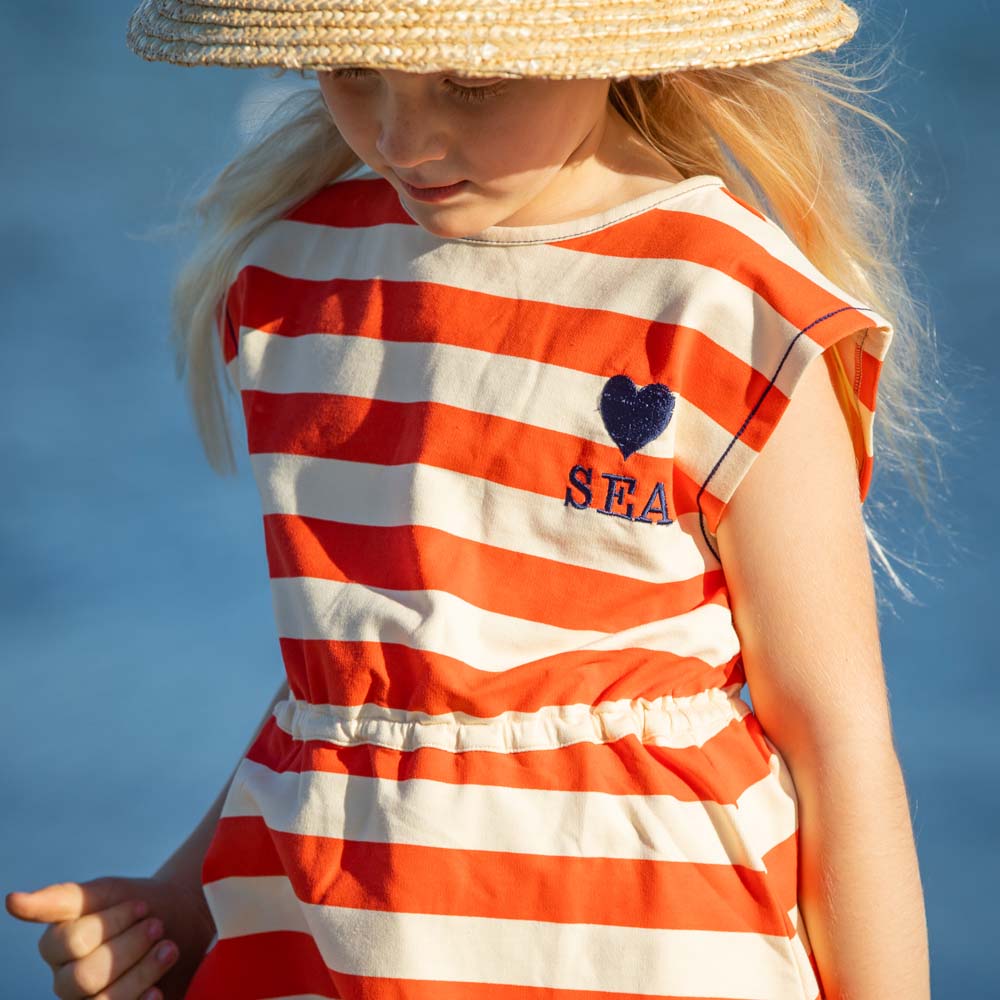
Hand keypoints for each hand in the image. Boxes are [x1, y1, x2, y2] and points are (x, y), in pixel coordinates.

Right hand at [6, 875, 215, 999]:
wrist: (185, 923)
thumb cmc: (141, 906)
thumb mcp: (109, 893)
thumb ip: (62, 899)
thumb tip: (11, 901)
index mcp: (56, 947)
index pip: (70, 943)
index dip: (111, 923)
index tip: (142, 906)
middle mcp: (65, 981)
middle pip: (83, 977)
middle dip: (129, 947)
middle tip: (157, 926)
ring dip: (143, 972)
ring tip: (169, 948)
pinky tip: (158, 990)